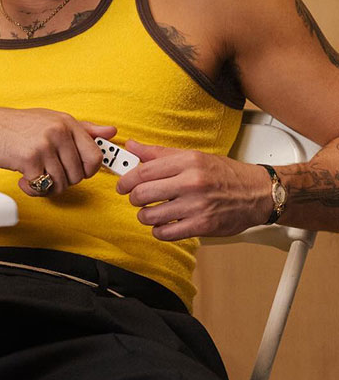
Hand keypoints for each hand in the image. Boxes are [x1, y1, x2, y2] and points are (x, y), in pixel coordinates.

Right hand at [0, 100, 115, 196]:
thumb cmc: (16, 124)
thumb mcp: (51, 120)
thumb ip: (83, 129)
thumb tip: (112, 131)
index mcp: (68, 123)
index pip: (95, 156)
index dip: (87, 171)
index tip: (75, 171)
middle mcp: (59, 132)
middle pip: (78, 175)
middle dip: (64, 181)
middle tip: (47, 173)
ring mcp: (44, 145)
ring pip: (61, 184)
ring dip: (47, 187)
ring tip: (34, 176)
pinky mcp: (29, 159)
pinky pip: (43, 187)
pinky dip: (33, 190)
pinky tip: (23, 180)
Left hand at [115, 140, 274, 239]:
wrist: (257, 193)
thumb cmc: (224, 174)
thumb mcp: (193, 156)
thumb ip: (159, 153)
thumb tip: (132, 146)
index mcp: (188, 162)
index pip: (143, 171)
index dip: (126, 180)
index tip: (122, 185)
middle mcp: (192, 182)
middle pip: (143, 194)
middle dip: (133, 198)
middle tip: (136, 199)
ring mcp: (197, 205)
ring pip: (150, 216)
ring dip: (145, 216)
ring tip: (150, 213)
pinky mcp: (202, 225)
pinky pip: (166, 233)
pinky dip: (159, 231)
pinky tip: (163, 224)